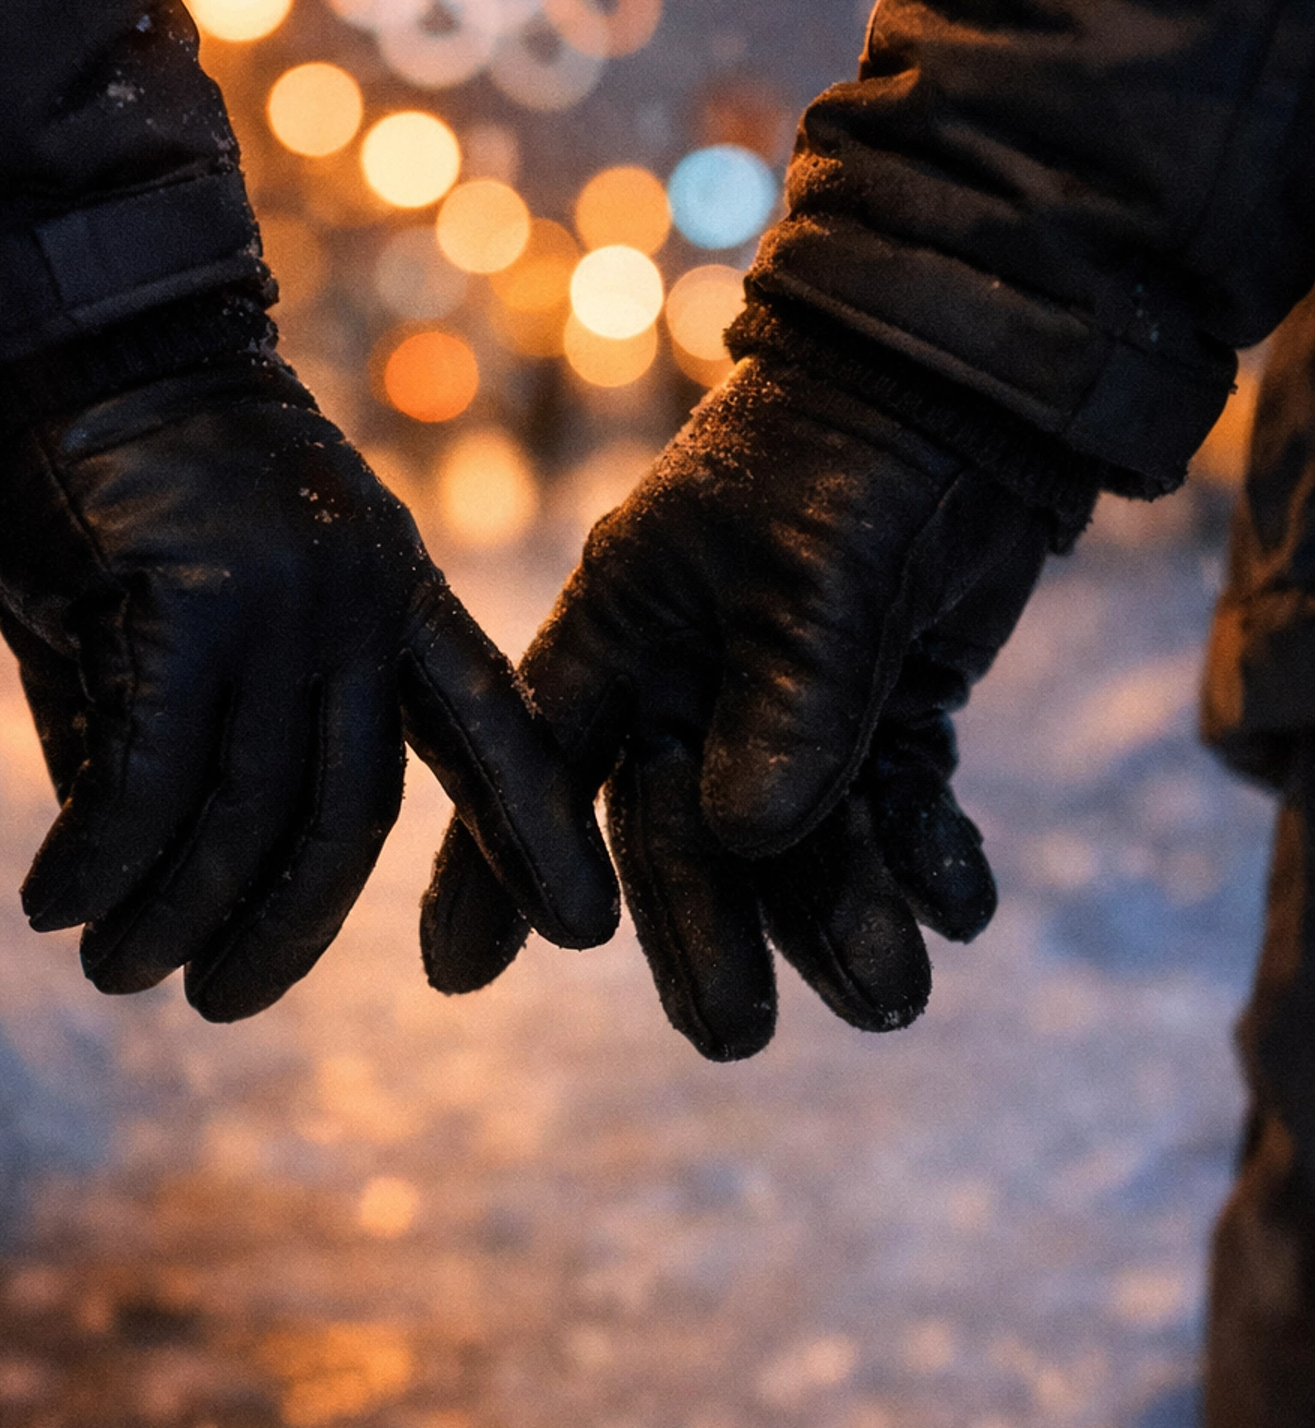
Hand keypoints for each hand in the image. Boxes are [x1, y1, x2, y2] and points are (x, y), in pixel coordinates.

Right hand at [0, 358, 616, 1019]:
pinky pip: (150, 780)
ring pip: (245, 814)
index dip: (536, 831)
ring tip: (116, 975)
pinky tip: (54, 907)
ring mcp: (284, 602)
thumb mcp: (201, 609)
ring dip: (173, 917)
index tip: (585, 930)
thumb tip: (143, 878)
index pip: (492, 729)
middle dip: (286, 933)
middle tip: (219, 1004)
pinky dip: (101, 861)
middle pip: (346, 817)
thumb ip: (192, 734)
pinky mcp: (189, 603)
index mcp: (399, 595)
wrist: (70, 342)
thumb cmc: (129, 482)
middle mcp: (360, 605)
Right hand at [422, 350, 1074, 1057]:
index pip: (539, 764)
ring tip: (897, 999)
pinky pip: (891, 808)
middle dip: (708, 935)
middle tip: (734, 1037)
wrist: (968, 389)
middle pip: (680, 835)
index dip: (490, 868)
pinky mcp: (881, 712)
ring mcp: (791, 704)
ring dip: (843, 916)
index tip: (459, 974)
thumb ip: (788, 700)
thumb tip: (747, 840)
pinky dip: (924, 856)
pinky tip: (962, 904)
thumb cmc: (850, 450)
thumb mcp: (813, 567)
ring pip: (798, 840)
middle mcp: (694, 681)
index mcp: (627, 631)